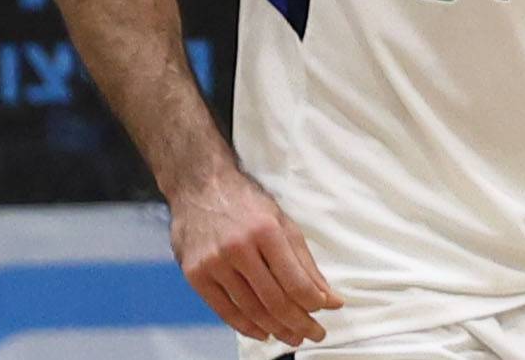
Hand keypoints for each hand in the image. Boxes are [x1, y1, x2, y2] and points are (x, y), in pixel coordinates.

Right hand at [169, 168, 342, 347]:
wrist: (201, 188)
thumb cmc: (249, 205)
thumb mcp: (284, 223)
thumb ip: (305, 263)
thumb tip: (329, 298)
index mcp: (266, 231)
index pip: (294, 279)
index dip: (313, 303)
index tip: (326, 313)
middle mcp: (238, 248)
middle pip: (273, 299)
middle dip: (298, 322)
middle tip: (315, 334)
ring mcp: (213, 263)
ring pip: (250, 308)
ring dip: (275, 328)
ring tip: (293, 337)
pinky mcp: (195, 275)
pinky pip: (224, 310)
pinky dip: (245, 326)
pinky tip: (263, 333)